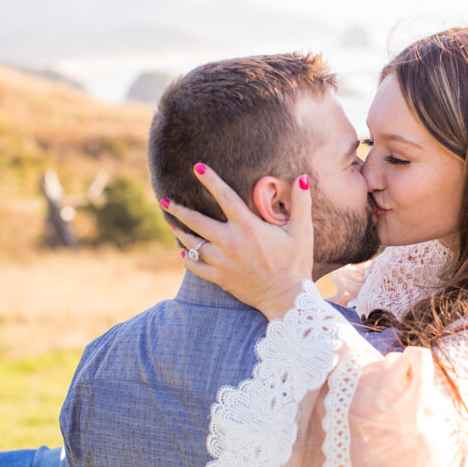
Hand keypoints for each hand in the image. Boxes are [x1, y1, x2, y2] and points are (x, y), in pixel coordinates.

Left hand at [161, 163, 313, 319]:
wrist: (287, 299)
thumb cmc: (295, 263)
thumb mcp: (302, 232)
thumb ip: (301, 203)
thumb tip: (302, 177)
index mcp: (248, 228)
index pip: (225, 197)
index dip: (210, 180)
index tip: (197, 168)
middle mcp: (230, 243)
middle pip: (196, 222)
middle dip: (178, 210)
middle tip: (164, 201)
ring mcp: (222, 262)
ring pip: (191, 244)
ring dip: (180, 231)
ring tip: (171, 223)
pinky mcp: (220, 278)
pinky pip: (195, 266)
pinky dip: (186, 258)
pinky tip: (182, 251)